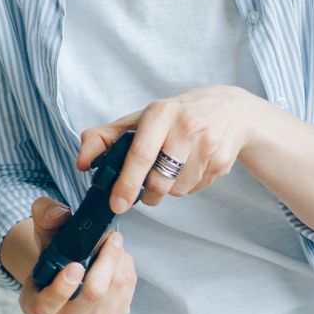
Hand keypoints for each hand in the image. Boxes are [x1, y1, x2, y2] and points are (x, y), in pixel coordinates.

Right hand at [0, 196, 136, 313]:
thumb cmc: (54, 255)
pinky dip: (127, 271)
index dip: (62, 287)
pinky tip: (118, 262)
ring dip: (120, 263)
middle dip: (107, 261)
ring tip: (113, 247)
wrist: (69, 273)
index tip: (76, 265)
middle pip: (92, 294)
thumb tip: (59, 214)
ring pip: (115, 290)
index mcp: (34, 304)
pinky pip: (127, 293)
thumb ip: (46, 217)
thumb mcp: (45, 234)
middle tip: (111, 238)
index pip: (46, 305)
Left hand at [77, 85, 265, 213]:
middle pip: (160, 179)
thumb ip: (106, 137)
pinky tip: (190, 168)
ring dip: (168, 190)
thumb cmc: (178, 115)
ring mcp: (209, 144)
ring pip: (178, 189)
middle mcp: (188, 126)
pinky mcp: (222, 161)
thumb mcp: (142, 118)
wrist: (231, 110)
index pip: (141, 153)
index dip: (126, 183)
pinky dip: (187, 186)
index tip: (117, 204)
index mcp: (162, 112)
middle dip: (148, 195)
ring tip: (171, 172)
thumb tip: (81, 162)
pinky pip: (195, 189)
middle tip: (145, 193)